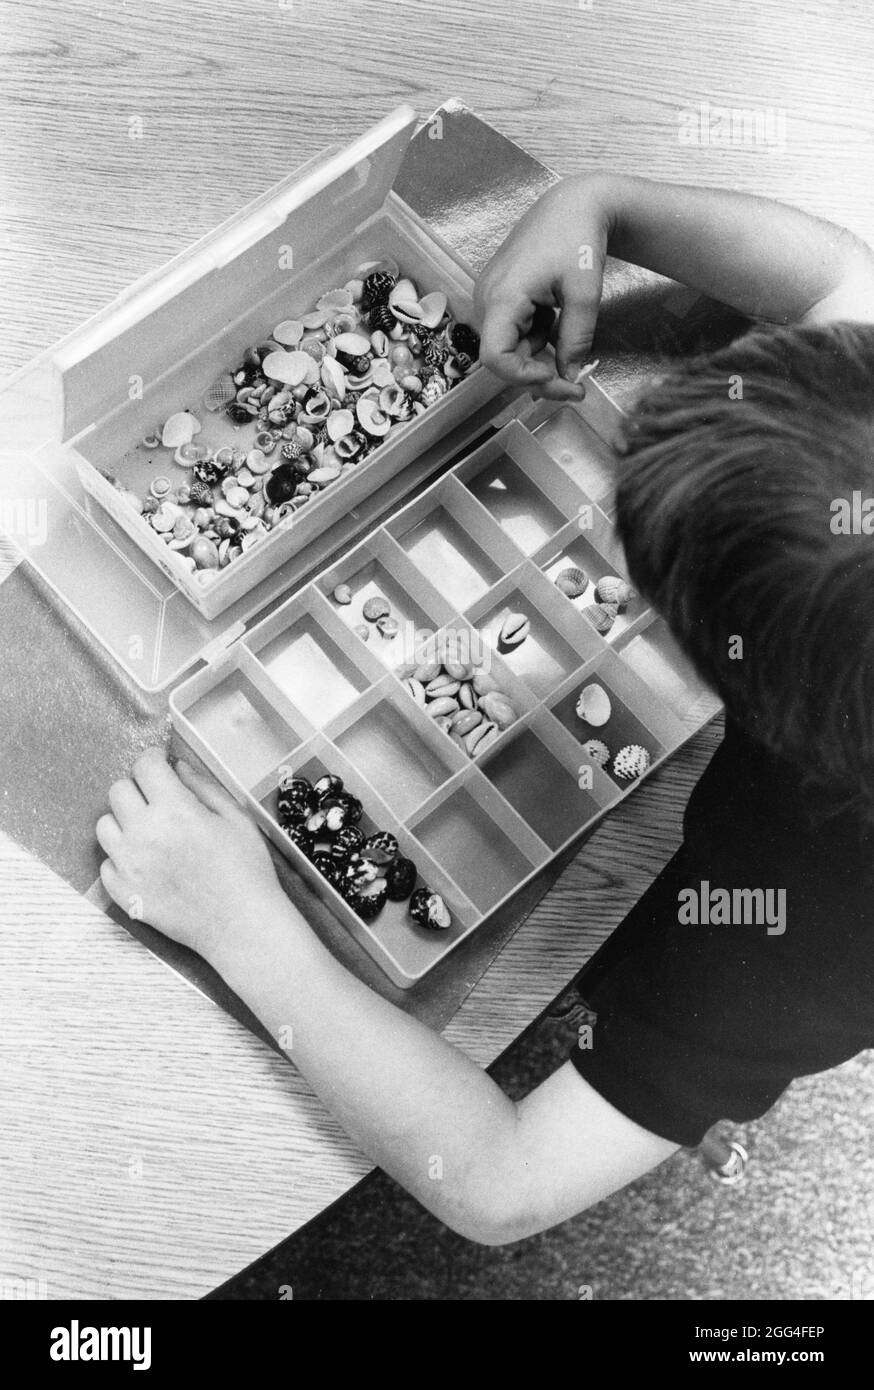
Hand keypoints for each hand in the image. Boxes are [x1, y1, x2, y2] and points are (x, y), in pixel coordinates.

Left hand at [96, 747, 285, 959]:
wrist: (241, 925)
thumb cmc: (246, 870)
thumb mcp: (235, 818)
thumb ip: (203, 787)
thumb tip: (177, 767)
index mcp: (174, 810)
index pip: (144, 767)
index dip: (153, 759)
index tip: (160, 764)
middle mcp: (143, 834)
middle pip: (118, 791)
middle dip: (138, 788)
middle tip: (158, 800)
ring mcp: (128, 865)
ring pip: (105, 825)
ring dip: (124, 821)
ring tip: (149, 832)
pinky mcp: (123, 892)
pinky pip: (106, 863)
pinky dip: (122, 858)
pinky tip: (147, 862)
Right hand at [473, 174, 609, 399]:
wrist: (572, 206)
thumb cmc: (578, 240)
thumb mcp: (584, 294)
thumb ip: (575, 339)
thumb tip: (570, 377)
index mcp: (502, 296)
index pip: (495, 357)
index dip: (523, 376)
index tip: (556, 377)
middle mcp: (486, 300)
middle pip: (502, 359)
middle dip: (538, 376)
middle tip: (576, 387)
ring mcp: (489, 298)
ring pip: (508, 348)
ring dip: (538, 355)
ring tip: (566, 330)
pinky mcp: (497, 297)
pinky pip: (512, 333)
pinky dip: (535, 338)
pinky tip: (553, 317)